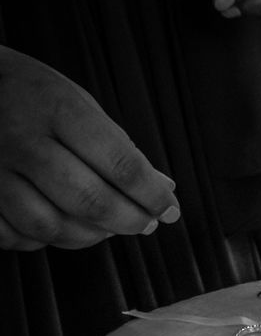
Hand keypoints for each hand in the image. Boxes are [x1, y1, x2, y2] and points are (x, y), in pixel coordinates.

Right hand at [0, 46, 179, 250]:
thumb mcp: (82, 105)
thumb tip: (164, 188)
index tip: (170, 209)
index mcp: (61, 111)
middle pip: (89, 200)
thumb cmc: (37, 95)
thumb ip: (120, 147)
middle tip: (148, 224)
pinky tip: (65, 228)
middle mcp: (25, 141)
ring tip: (112, 228)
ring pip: (50, 225)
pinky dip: (46, 240)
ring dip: (91, 236)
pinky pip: (13, 234)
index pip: (120, 164)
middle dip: (129, 221)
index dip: (151, 195)